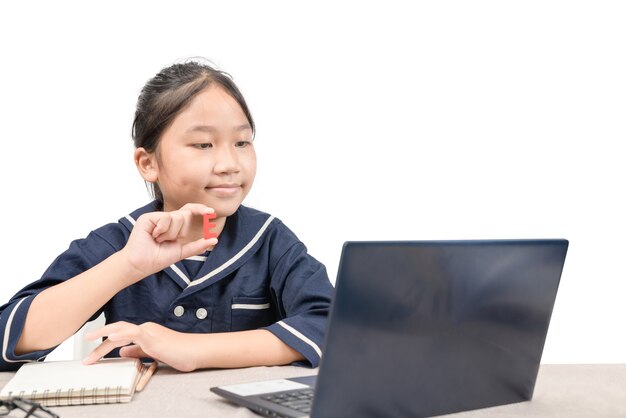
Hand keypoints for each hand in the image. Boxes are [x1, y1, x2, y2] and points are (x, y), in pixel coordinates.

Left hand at [83, 321, 197, 371]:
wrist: (194, 351)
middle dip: (99, 340)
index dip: (105, 345)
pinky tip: (109, 338)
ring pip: (121, 331)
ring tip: (89, 341)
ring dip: (103, 337)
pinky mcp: (152, 337)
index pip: (121, 336)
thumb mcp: (154, 354)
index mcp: (145, 333)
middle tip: (86, 353)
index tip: (93, 354)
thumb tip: (123, 352)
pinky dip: (119, 335)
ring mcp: (148, 331)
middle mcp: (145, 329)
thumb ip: (138, 352)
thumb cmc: (180, 353)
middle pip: (117, 331)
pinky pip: (132, 333)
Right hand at [120, 203, 217, 280]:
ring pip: (176, 217)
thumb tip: (214, 240)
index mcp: (174, 226)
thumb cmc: (157, 259)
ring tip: (158, 240)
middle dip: (181, 231)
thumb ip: (197, 246)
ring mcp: (157, 217)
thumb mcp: (181, 252)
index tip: (211, 212)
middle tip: (168, 240)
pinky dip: (162, 230)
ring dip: (170, 234)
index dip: (200, 209)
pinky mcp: (148, 217)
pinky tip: (153, 236)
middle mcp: (166, 219)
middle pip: (186, 214)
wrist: (141, 265)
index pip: (189, 212)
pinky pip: (165, 218)